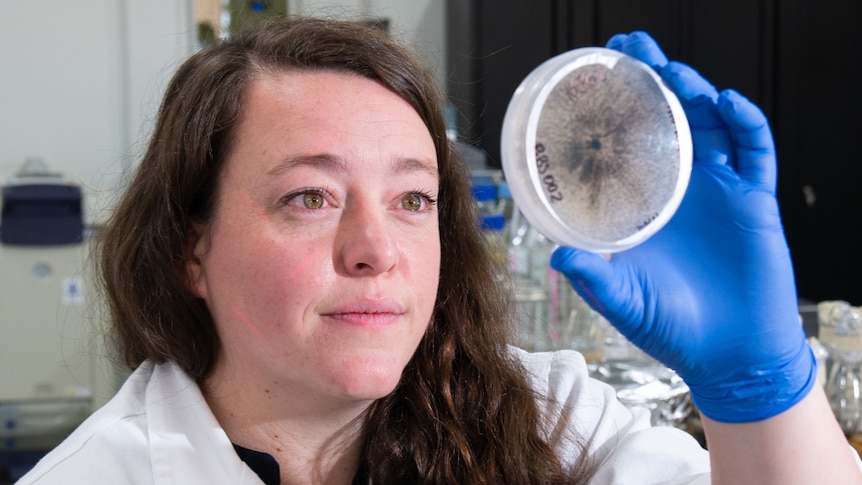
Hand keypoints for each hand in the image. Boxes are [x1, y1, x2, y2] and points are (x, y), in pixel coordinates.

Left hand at [550, 31, 815, 422]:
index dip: (616, 110)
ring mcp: (719, 191)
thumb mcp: (621, 299)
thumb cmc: (670, 327)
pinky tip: (727, 103)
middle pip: (668, 119)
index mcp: (646, 204)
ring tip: (669, 69)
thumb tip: (556, 257)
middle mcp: (681, 189)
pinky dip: (746, 123)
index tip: (594, 78)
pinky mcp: (754, 201)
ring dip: (693, 92)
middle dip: (652, 79)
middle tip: (630, 47)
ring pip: (709, 125)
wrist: (728, 355)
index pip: (629, 143)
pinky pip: (755, 151)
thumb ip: (593, 277)